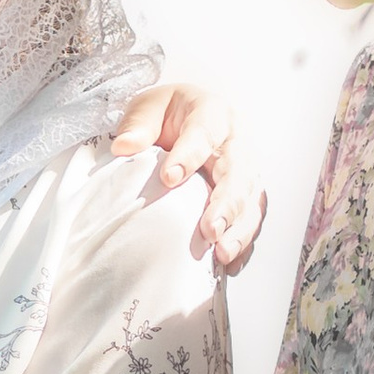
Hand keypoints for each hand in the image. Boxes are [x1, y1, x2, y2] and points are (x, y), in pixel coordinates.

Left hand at [111, 81, 264, 274]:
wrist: (186, 118)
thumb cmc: (168, 114)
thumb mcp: (149, 108)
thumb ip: (138, 126)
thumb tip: (123, 147)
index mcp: (213, 114)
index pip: (204, 133)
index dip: (189, 155)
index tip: (169, 178)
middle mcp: (235, 143)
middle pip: (238, 174)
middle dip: (226, 204)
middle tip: (210, 230)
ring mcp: (244, 171)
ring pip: (250, 201)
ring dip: (239, 229)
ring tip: (222, 254)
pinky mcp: (245, 195)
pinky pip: (250, 220)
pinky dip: (242, 242)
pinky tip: (229, 265)